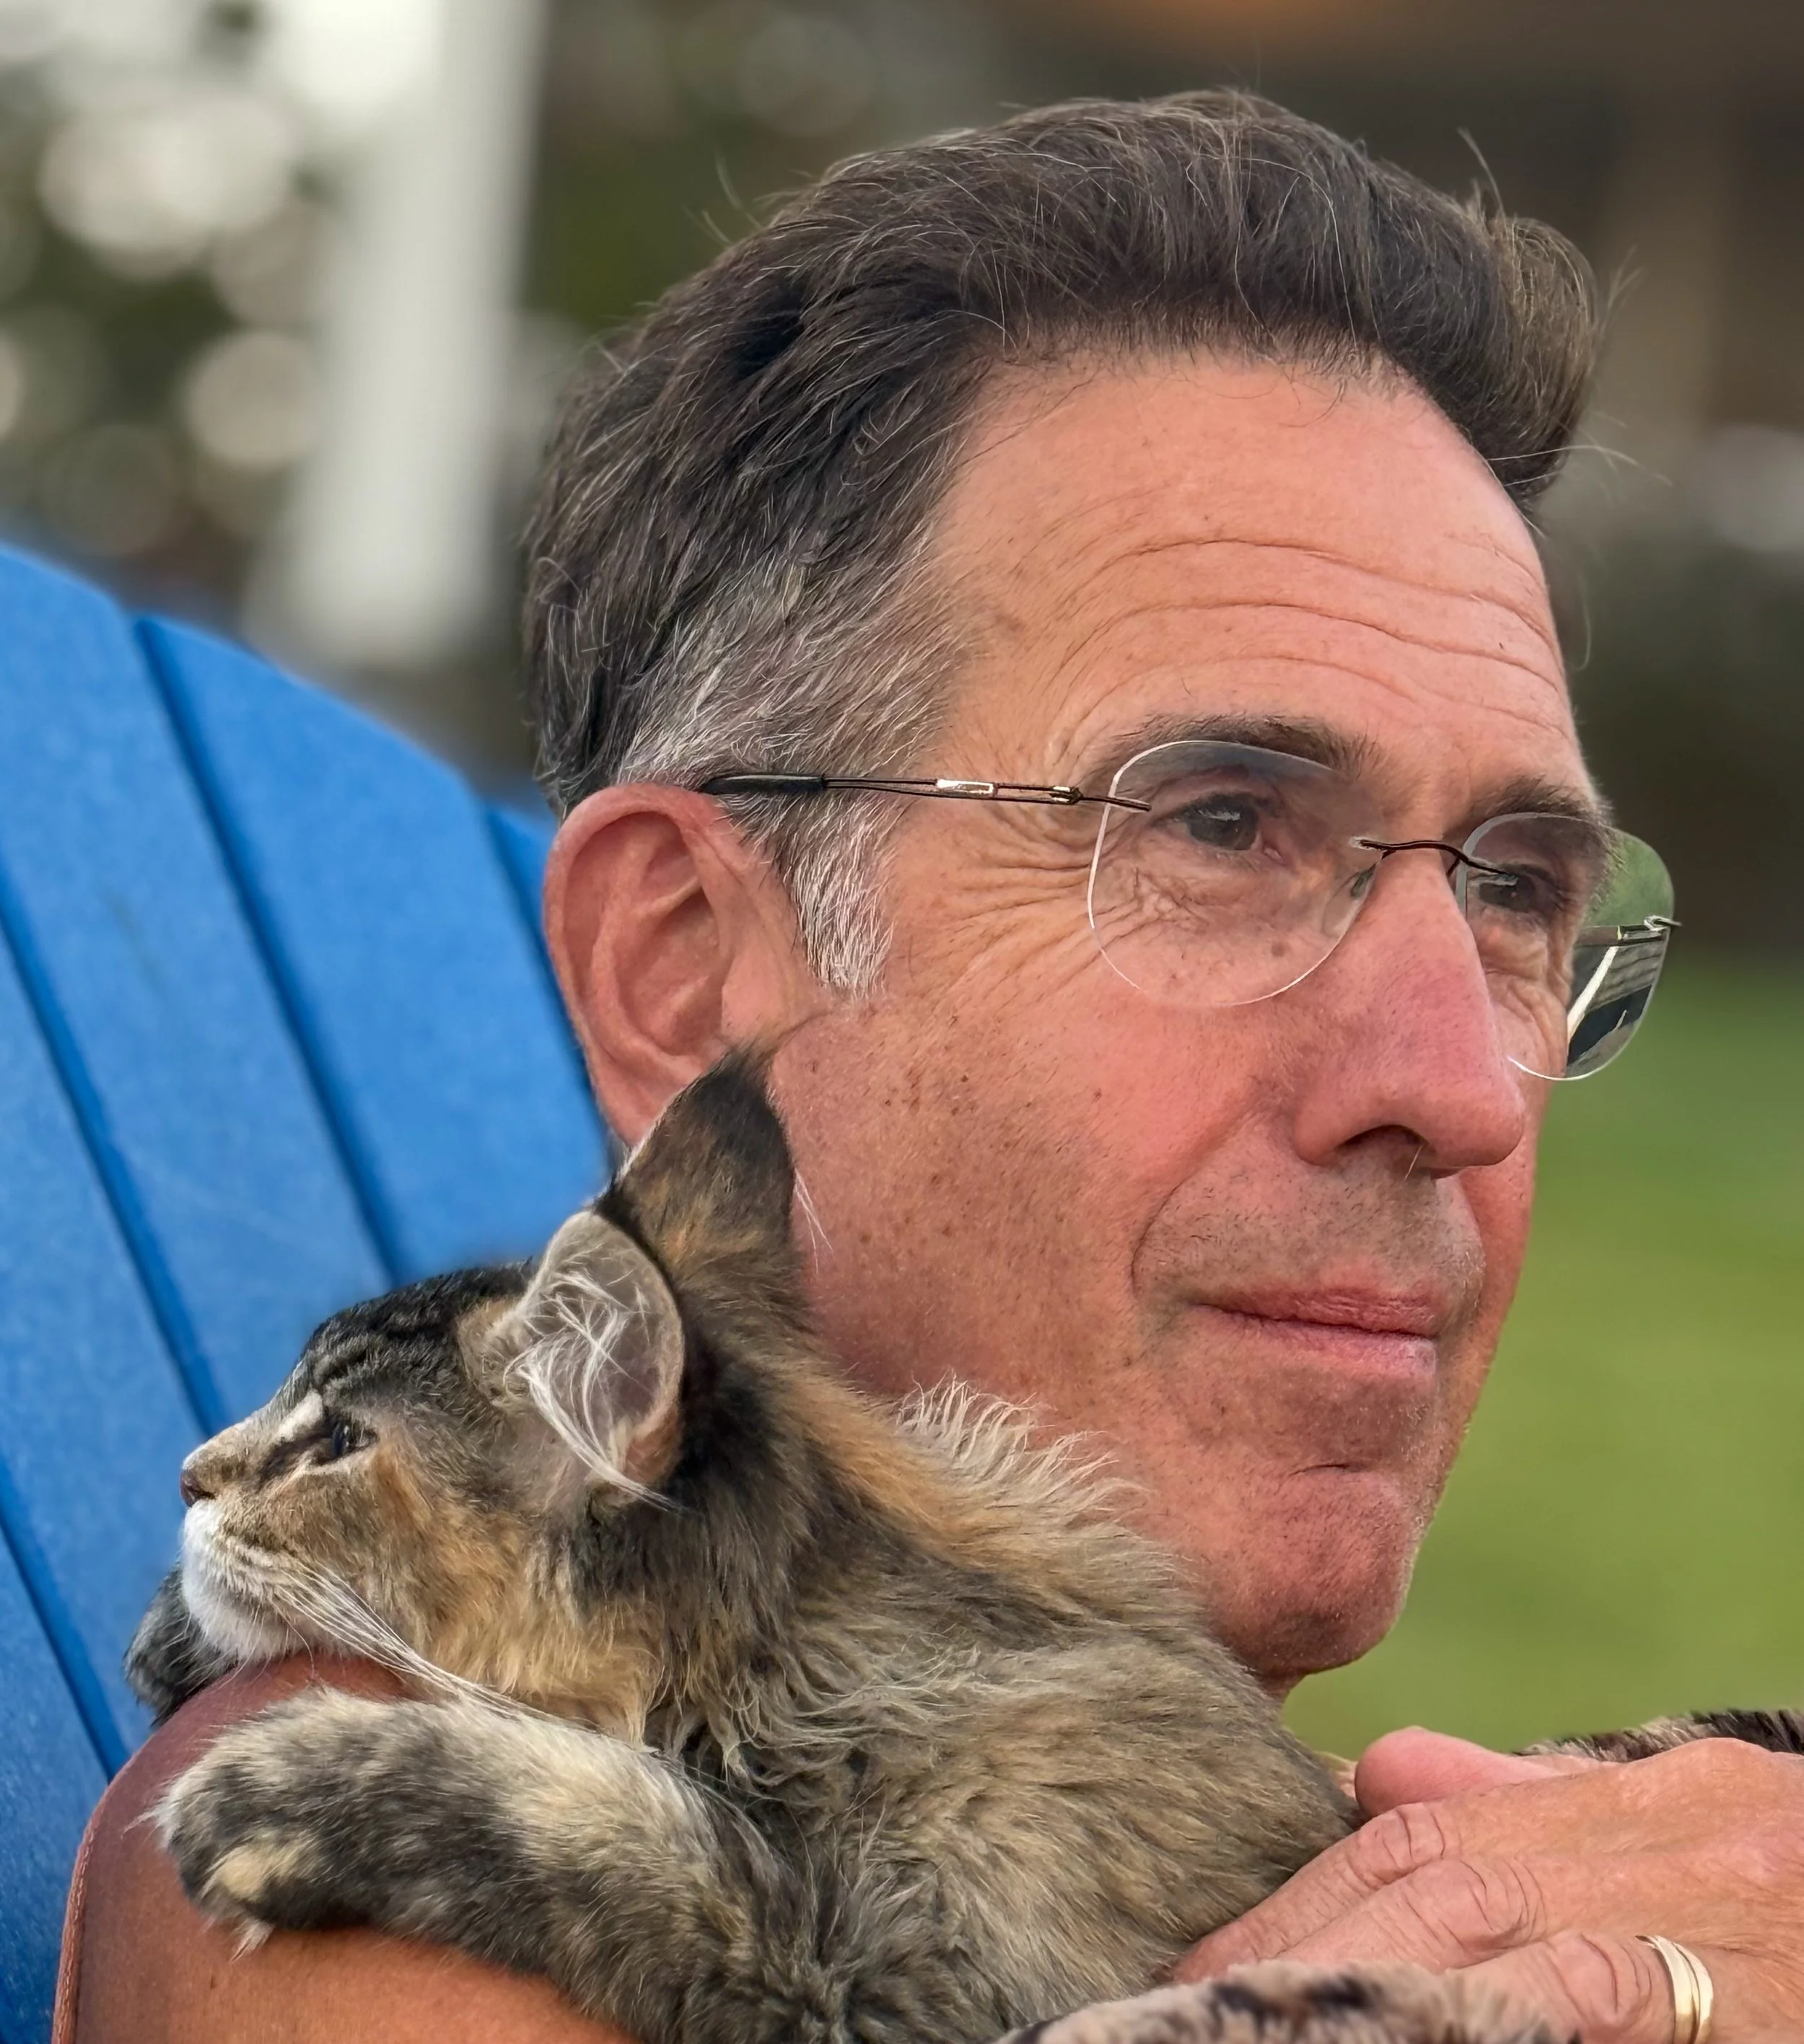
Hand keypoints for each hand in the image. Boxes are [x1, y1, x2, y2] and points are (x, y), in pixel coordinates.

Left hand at [1177, 1728, 1803, 2039]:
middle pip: (1444, 1898)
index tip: (1198, 1960)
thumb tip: (1386, 1774)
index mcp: (1643, 1808)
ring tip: (1265, 2038)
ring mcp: (1729, 1942)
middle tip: (1189, 2010)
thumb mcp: (1688, 1831)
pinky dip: (1520, 2017)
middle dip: (1309, 1960)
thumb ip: (1533, 1801)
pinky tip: (1444, 2033)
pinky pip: (1613, 2007)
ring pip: (1522, 1969)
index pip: (1425, 1842)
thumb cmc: (1798, 1892)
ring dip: (1388, 2001)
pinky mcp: (1760, 2008)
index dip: (1302, 1903)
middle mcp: (1678, 1854)